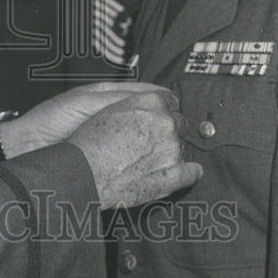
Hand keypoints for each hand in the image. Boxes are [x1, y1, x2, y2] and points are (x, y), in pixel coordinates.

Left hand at [0, 81, 162, 158]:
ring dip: (157, 141)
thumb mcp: (85, 102)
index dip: (163, 99)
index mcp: (108, 98)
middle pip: (148, 117)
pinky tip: (154, 161)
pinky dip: (145, 158)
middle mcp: (112, 117)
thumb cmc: (51, 119)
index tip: (177, 106)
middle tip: (180, 129)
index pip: (145, 94)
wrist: (27, 146)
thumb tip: (153, 99)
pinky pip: (133, 157)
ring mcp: (112, 139)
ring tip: (172, 144)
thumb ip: (117, 100)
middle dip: (164, 121)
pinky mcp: (110, 159)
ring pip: (143, 138)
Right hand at [68, 89, 201, 209]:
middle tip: (150, 142)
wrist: (85, 173)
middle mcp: (165, 122)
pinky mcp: (174, 174)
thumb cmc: (91, 142)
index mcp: (151, 102)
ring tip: (148, 160)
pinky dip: (188, 173)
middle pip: (178, 124)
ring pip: (181, 147)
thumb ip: (137, 105)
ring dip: (170, 152)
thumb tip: (151, 108)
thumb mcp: (111, 110)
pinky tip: (183, 172)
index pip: (170, 102)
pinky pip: (192, 173)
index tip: (159, 119)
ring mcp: (171, 149)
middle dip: (168, 132)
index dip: (163, 112)